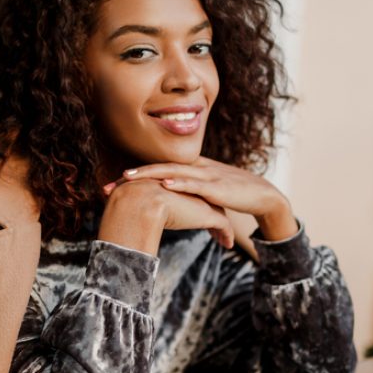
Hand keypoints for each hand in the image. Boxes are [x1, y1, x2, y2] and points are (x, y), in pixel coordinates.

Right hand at [97, 177, 234, 255]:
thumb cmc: (130, 205)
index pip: (189, 193)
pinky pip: (223, 226)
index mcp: (175, 186)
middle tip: (214, 225)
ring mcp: (200, 201)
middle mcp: (189, 190)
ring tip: (223, 240)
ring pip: (218, 213)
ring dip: (221, 227)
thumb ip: (135, 211)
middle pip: (207, 201)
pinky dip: (226, 235)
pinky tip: (227, 245)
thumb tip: (124, 222)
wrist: (138, 203)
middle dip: (212, 212)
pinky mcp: (207, 214)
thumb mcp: (132, 206)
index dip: (193, 204)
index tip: (194, 213)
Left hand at [108, 158, 297, 241]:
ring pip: (172, 171)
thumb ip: (186, 196)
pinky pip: (195, 184)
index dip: (135, 174)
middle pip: (159, 167)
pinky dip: (179, 183)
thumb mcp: (204, 194)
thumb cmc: (232, 195)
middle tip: (109, 184)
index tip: (112, 183)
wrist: (263, 196)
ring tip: (127, 177)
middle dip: (133, 175)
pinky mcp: (218, 187)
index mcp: (191, 168)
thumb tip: (164, 205)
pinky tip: (164, 184)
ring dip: (149, 173)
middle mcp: (196, 167)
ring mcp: (206, 176)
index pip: (158, 168)